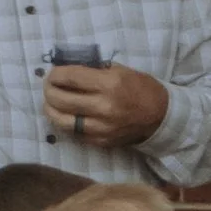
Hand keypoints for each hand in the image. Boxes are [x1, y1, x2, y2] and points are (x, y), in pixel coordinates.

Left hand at [43, 63, 168, 148]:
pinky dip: (66, 123)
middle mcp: (103, 106)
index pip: (69, 77)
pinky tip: (66, 116)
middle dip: (49, 90)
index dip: (55, 74)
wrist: (161, 117)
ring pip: (61, 120)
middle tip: (49, 87)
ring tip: (51, 103)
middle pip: (60, 99)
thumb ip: (95, 70)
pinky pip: (74, 133)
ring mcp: (101, 127)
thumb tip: (68, 69)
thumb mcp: (121, 70)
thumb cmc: (141, 88)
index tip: (53, 73)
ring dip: (51, 110)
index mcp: (109, 84)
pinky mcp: (101, 141)